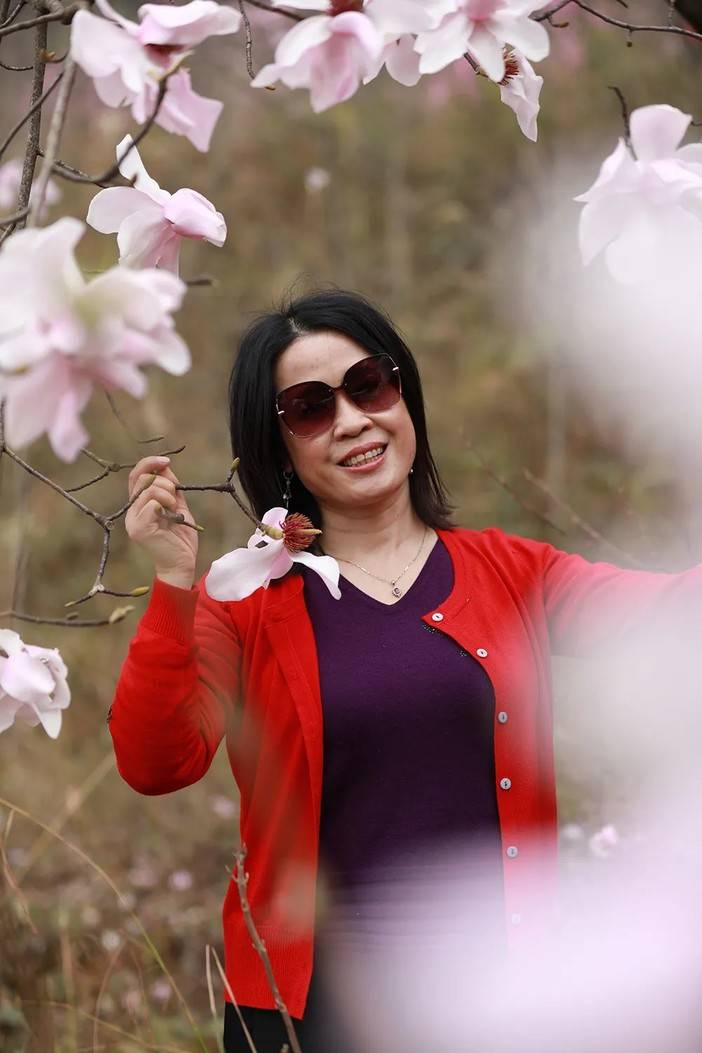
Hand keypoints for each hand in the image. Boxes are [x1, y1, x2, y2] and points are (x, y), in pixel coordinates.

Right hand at [125, 456, 197, 588]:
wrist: (183, 563)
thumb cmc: (181, 537)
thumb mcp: (177, 505)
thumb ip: (170, 487)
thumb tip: (164, 465)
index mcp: (138, 504)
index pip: (135, 475)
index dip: (149, 463)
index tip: (167, 461)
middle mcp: (131, 511)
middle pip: (141, 478)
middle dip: (165, 482)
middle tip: (176, 498)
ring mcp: (133, 520)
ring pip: (148, 489)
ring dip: (168, 494)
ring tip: (175, 509)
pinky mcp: (139, 529)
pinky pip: (151, 504)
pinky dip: (166, 504)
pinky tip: (172, 516)